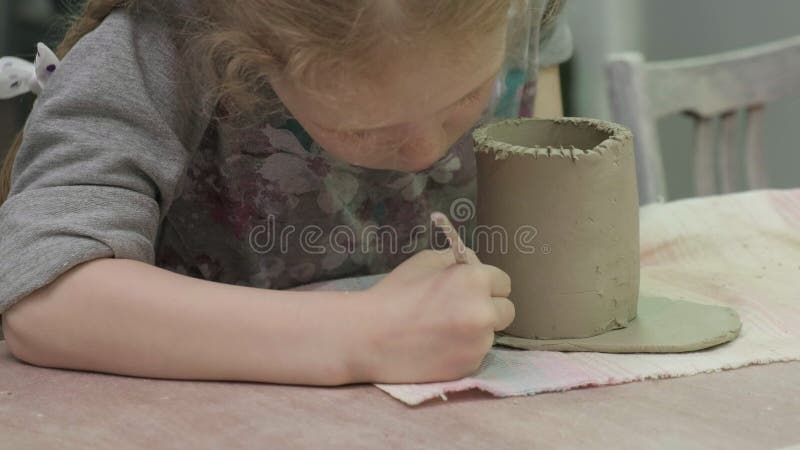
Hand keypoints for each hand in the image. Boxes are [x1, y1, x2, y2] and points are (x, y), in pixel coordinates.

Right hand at [352, 249, 513, 383]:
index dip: (485, 285)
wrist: (369, 337)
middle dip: (488, 308)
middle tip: (460, 310)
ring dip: (475, 331)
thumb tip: (476, 265)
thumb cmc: (394, 293)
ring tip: (442, 329)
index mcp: (475, 280)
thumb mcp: (425, 261)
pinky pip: (476, 353)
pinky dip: (463, 350)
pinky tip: (437, 345)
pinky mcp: (469, 366)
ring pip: (491, 334)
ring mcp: (479, 343)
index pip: (503, 282)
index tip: (469, 290)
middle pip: (507, 310)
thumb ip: (457, 260)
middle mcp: (484, 312)